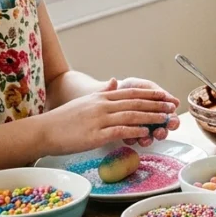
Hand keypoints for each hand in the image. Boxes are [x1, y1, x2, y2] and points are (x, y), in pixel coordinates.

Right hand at [39, 78, 178, 154]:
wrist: (44, 131)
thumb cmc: (64, 119)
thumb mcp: (86, 101)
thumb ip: (103, 92)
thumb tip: (116, 81)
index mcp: (101, 97)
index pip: (131, 93)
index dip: (150, 94)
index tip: (164, 95)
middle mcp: (102, 105)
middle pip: (135, 102)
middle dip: (156, 104)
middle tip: (171, 106)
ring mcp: (99, 119)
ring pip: (131, 115)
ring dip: (151, 117)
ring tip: (165, 118)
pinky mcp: (95, 135)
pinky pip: (120, 130)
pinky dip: (135, 130)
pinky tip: (146, 132)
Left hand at [113, 78, 180, 145]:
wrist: (115, 89)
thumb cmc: (135, 88)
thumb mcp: (148, 88)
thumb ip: (162, 95)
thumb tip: (176, 102)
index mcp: (161, 113)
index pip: (171, 120)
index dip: (173, 123)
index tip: (172, 123)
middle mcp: (152, 123)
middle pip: (161, 132)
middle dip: (161, 134)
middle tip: (159, 132)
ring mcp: (141, 130)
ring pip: (148, 139)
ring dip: (148, 140)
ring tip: (144, 139)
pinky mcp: (127, 133)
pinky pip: (131, 140)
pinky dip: (131, 139)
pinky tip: (129, 138)